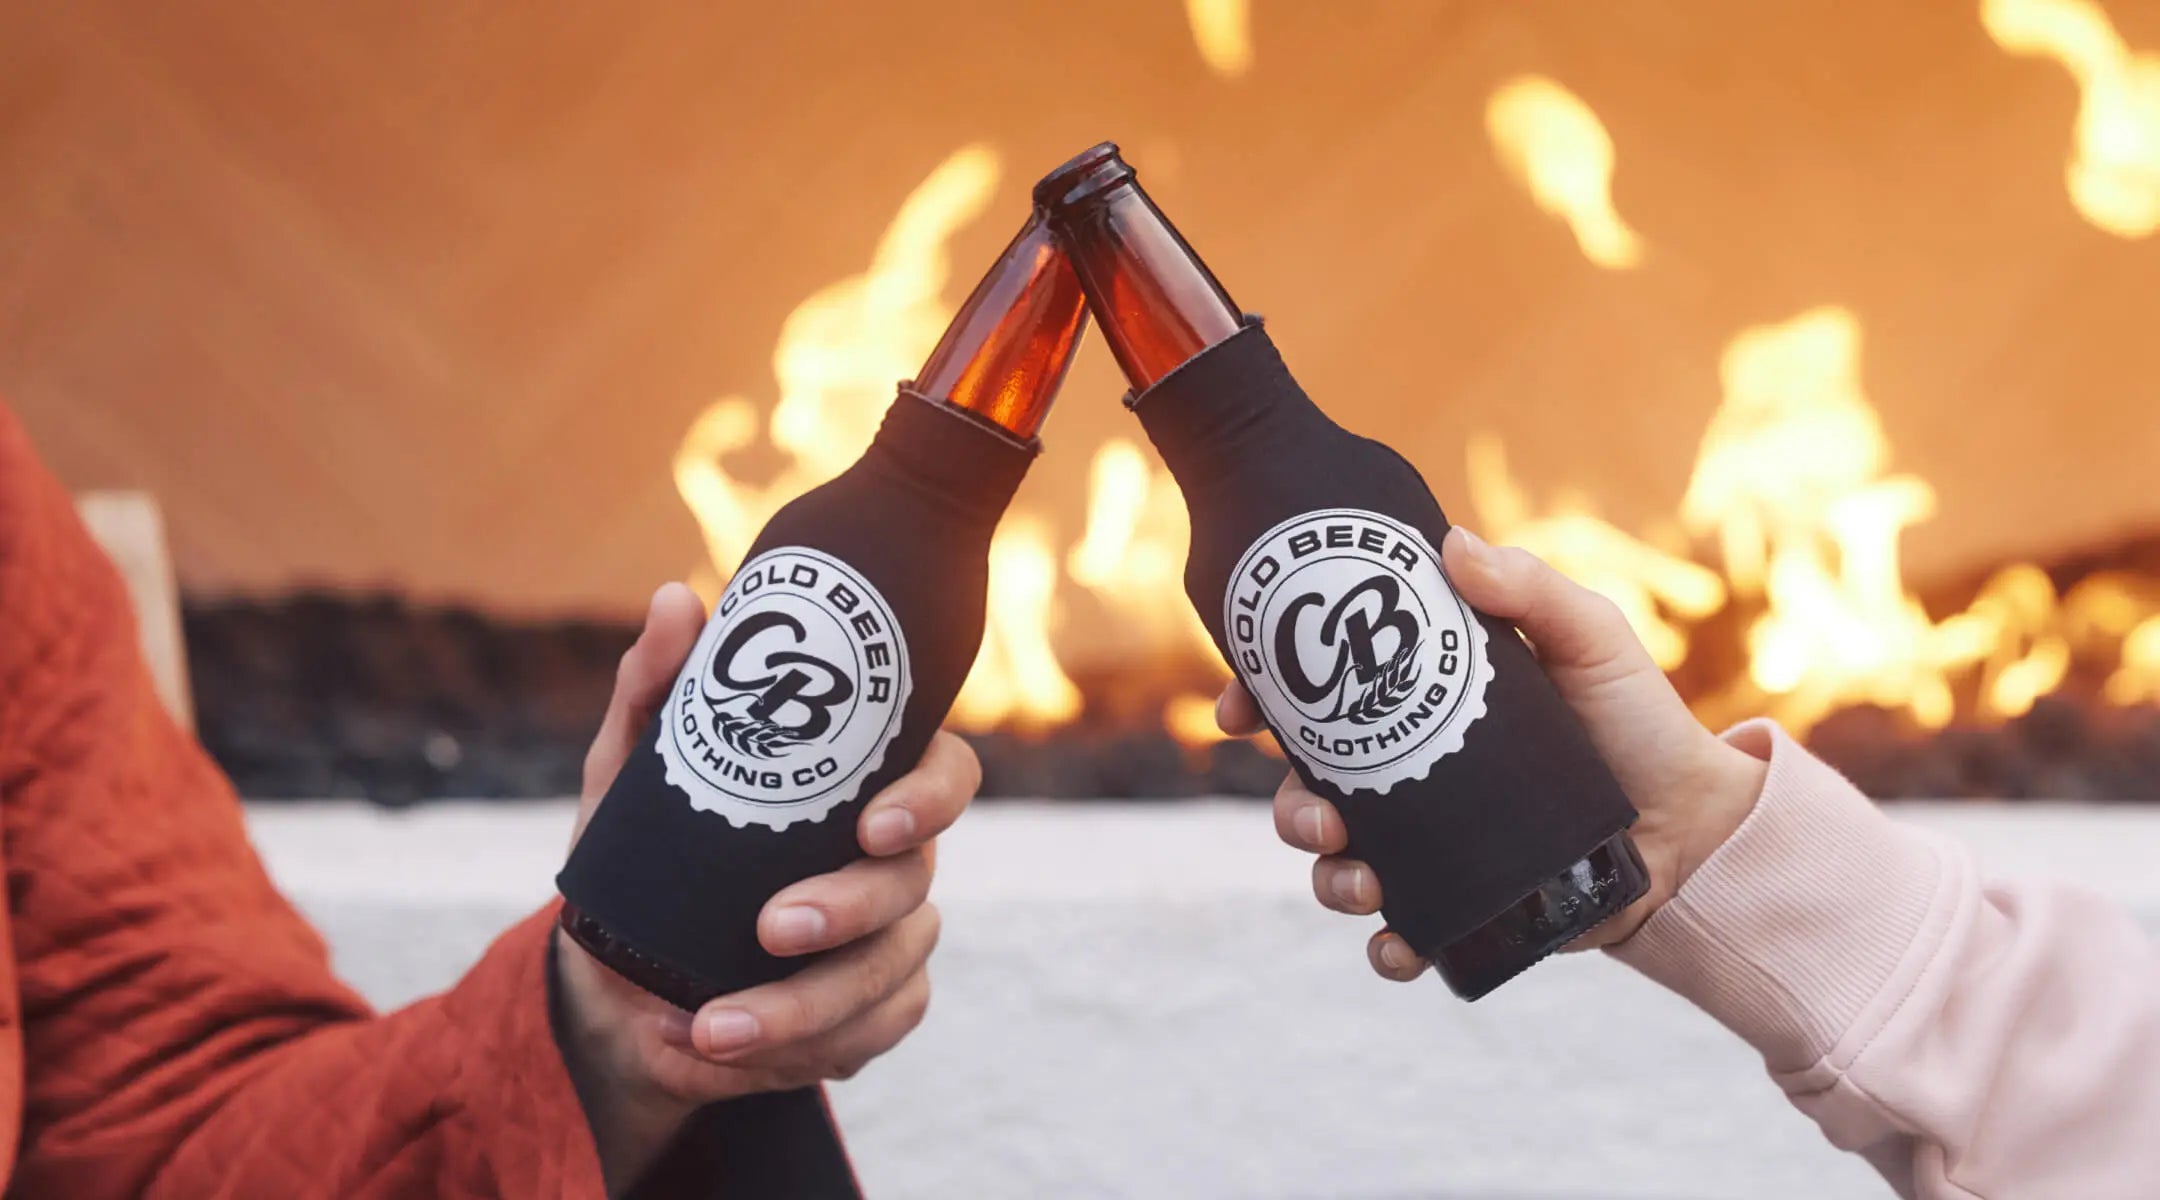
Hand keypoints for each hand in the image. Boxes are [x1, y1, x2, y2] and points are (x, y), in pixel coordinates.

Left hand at [554, 583, 973, 1189]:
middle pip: (914, 887)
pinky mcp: (872, 1015)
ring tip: (710, 1029)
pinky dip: (803, 1054)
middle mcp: (893, 864)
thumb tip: (679, 599)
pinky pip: (874, 1038)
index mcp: (862, 790)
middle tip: (770, 928)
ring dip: (806, 1011)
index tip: (873, 824)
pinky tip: (724, 1052)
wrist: (615, 980)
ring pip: (893, 978)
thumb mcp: (630, 774)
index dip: (931, 798)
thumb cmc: (643, 856)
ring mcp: (890, 944)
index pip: (945, 775)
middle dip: (846, 913)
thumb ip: (655, 691)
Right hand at [1217, 527, 1767, 980]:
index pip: (1320, 700)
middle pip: (1312, 790)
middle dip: (1287, 808)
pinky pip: (1402, 934)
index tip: (1238, 709)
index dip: (1262, 701)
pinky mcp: (1463, 907)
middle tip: (1314, 815)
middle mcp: (1413, 775)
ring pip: (1341, 864)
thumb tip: (1451, 545)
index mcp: (1420, 706)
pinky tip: (1392, 944)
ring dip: (1326, 877)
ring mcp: (1433, 846)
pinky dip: (1385, 947)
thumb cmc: (1641, 722)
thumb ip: (1530, 591)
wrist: (1699, 829)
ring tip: (1357, 882)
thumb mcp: (1590, 639)